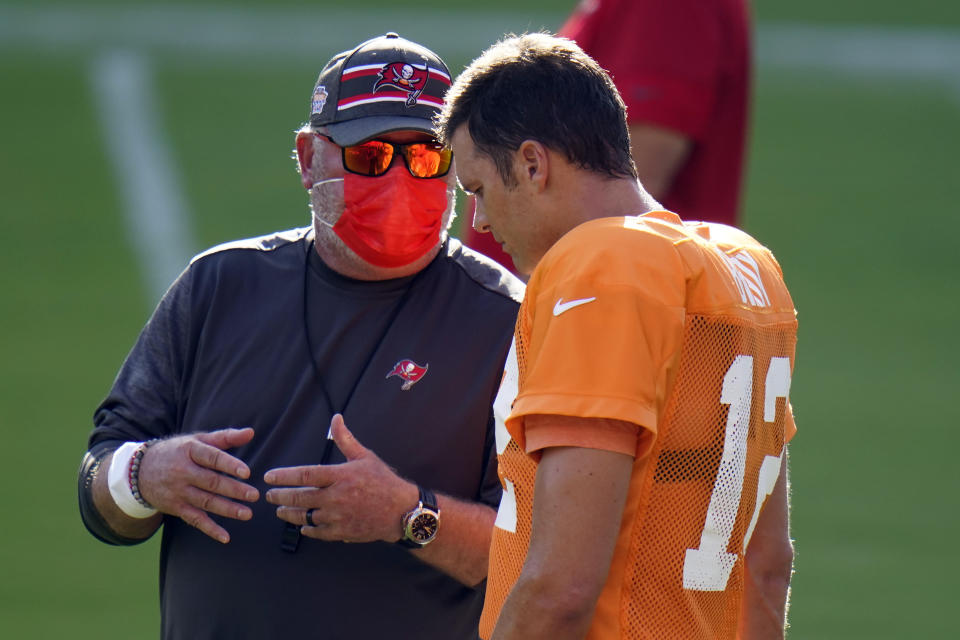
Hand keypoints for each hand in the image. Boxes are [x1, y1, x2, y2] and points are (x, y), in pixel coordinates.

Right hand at [137, 427, 258, 543]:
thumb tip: (251, 432)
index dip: (229, 464)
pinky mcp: (176, 507)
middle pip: (211, 482)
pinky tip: (225, 537)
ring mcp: (178, 491)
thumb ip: (225, 437)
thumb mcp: (198, 440)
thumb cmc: (178, 451)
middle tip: (255, 494)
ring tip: (247, 513)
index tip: (247, 472)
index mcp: (190, 450)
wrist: (140, 470)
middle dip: (234, 490)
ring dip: (227, 509)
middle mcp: (182, 471)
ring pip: (205, 502)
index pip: (212, 457)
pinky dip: (210, 529)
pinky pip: (194, 519)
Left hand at [264, 414, 416, 542]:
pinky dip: (308, 529)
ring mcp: (338, 517)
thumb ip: (345, 439)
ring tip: (280, 511)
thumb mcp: (364, 457)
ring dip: (289, 514)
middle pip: (300, 497)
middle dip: (280, 497)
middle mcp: (336, 497)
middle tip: (269, 496)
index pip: (305, 475)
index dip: (284, 476)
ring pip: (305, 516)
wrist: (402, 511)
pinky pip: (318, 532)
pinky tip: (302, 526)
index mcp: (340, 476)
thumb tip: (336, 418)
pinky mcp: (342, 532)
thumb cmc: (383, 481)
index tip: (269, 477)